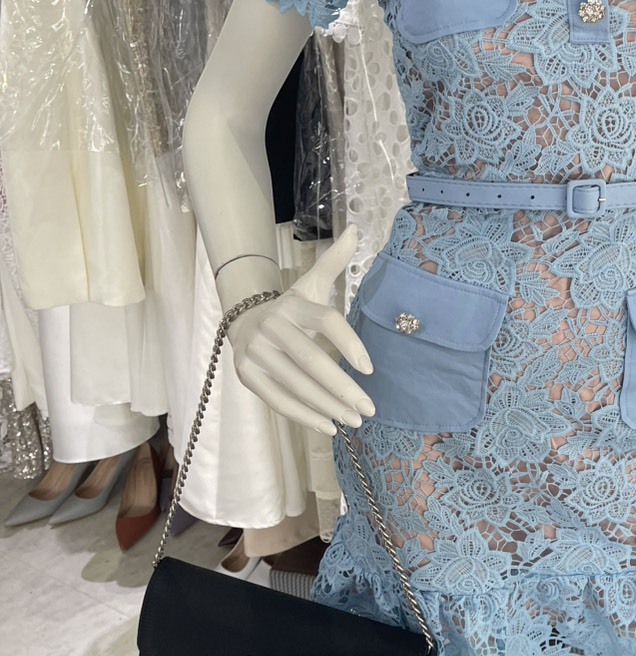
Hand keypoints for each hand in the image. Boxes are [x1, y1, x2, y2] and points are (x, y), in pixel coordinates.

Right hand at [226, 224, 376, 434]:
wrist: (243, 320)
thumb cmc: (291, 308)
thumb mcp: (311, 283)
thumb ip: (334, 261)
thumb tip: (357, 230)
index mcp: (293, 303)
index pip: (326, 321)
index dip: (349, 343)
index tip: (371, 369)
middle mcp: (272, 326)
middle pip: (311, 360)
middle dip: (343, 387)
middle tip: (369, 409)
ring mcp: (255, 351)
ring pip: (296, 384)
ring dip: (327, 406)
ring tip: (354, 420)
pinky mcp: (246, 374)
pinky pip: (277, 399)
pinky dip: (303, 416)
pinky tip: (328, 426)